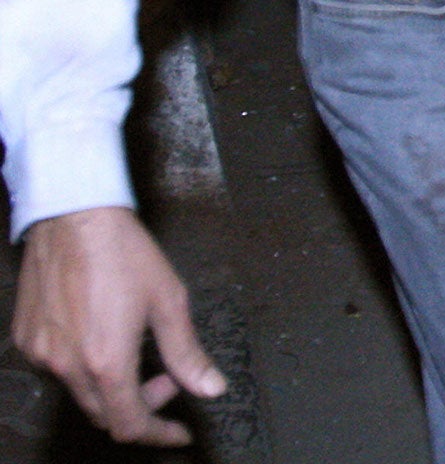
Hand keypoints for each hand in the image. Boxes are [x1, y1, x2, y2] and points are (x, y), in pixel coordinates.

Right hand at [13, 207, 225, 445]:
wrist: (73, 218)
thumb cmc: (124, 253)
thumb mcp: (169, 301)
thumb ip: (187, 352)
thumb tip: (211, 388)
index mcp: (107, 361)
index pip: (130, 424)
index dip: (159, 434)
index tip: (178, 431)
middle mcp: (67, 366)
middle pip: (105, 413)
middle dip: (141, 405)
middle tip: (166, 377)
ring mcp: (41, 354)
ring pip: (81, 392)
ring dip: (112, 385)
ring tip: (135, 348)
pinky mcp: (25, 339)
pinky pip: (56, 368)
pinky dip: (83, 366)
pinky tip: (101, 334)